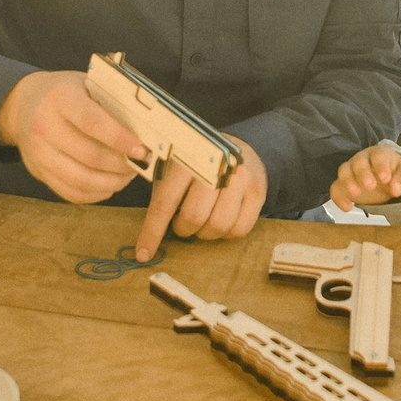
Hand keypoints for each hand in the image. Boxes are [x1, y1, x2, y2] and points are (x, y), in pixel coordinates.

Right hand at [0, 71, 145, 204]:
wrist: (23, 105)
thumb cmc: (67, 94)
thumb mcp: (86, 84)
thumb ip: (111, 101)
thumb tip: (148, 127)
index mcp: (60, 98)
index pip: (93, 123)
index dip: (120, 139)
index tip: (142, 149)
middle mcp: (44, 126)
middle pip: (90, 156)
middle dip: (122, 165)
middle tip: (142, 164)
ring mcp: (39, 153)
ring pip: (82, 180)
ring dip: (113, 182)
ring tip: (129, 175)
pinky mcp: (39, 172)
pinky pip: (71, 193)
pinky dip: (96, 193)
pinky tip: (110, 184)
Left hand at [135, 136, 267, 260]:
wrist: (236, 146)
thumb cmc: (197, 164)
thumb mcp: (174, 168)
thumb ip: (162, 194)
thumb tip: (145, 240)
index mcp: (187, 158)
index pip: (166, 202)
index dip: (153, 232)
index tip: (143, 254)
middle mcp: (216, 166)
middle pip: (194, 217)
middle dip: (183, 229)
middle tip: (181, 224)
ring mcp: (240, 179)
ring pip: (218, 226)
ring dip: (205, 233)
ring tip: (202, 220)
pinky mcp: (257, 192)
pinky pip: (239, 229)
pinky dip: (226, 233)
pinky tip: (221, 218)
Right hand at [328, 145, 400, 212]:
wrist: (387, 178)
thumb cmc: (396, 172)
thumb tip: (395, 190)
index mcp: (379, 154)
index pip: (378, 156)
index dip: (381, 166)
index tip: (386, 179)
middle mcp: (362, 159)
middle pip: (358, 162)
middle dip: (363, 173)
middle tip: (370, 186)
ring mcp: (351, 170)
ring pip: (343, 171)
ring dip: (348, 182)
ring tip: (355, 194)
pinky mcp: (343, 184)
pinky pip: (336, 188)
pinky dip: (338, 198)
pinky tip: (347, 208)